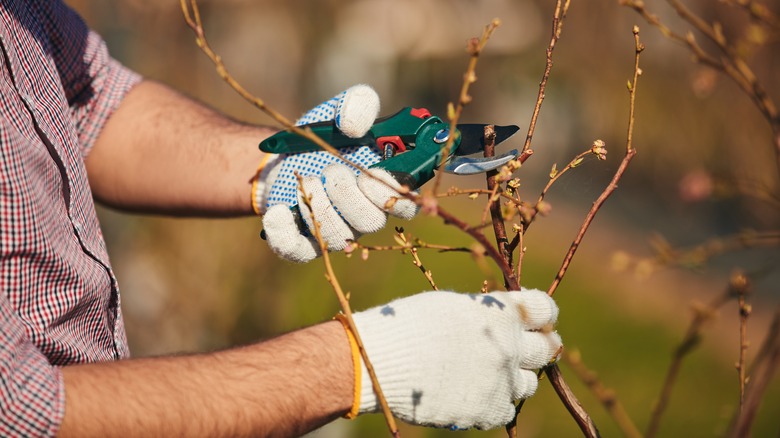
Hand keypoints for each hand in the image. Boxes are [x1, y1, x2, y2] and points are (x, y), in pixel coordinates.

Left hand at [256, 85, 417, 262]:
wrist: (283, 158)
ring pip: (337, 236)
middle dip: (349, 196)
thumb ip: (357, 106)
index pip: (405, 204)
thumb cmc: (323, 138)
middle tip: (331, 171)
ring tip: (306, 180)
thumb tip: (356, 125)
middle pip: (371, 222)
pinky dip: (285, 234)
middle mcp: (365, 215)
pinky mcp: (303, 243)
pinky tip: (278, 211)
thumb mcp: (339, 113)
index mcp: (383, 187)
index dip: (392, 194)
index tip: (371, 173)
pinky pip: (298, 251)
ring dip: (320, 207)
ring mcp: (336, 232)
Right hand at [348, 289, 561, 429]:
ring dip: (516, 376)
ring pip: (528, 383)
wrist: (381, 363)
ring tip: (491, 372)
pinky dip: (496, 401)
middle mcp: (510, 347)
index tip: (537, 319)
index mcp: (502, 313)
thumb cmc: (409, 324)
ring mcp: (502, 382)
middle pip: (548, 349)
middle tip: (528, 347)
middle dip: (541, 345)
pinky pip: (507, 408)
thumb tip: (504, 319)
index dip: (543, 314)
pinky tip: (477, 392)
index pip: (544, 309)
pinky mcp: (489, 410)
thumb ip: (486, 311)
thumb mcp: (452, 305)